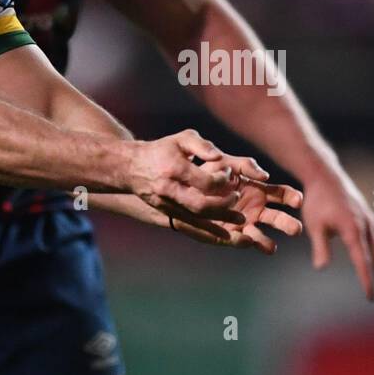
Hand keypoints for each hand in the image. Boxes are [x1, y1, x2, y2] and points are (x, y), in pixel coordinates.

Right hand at [129, 129, 254, 223]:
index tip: (229, 174)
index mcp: (174, 169)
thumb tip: (219, 156)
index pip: (204, 181)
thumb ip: (202, 145)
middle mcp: (169, 190)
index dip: (222, 180)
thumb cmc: (162, 150)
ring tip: (241, 221)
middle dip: (223, 204)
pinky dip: (208, 232)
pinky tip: (225, 235)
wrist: (132, 168)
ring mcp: (167, 205)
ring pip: (196, 219)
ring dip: (220, 222)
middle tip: (236, 197)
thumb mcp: (181, 139)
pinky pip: (190, 226)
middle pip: (200, 205)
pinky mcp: (167, 213)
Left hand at [171, 169, 304, 252]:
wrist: (182, 187)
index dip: (290, 197)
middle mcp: (254, 209)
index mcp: (258, 190)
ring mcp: (242, 224)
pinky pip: (238, 241)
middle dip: (287, 224)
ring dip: (267, 242)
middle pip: (276, 218)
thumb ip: (246, 164)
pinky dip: (243, 243)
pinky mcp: (227, 234)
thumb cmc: (207, 171)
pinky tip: (248, 242)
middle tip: (296, 229)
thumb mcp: (225, 162)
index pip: (281, 194)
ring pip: (259, 235)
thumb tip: (266, 176)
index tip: (298, 200)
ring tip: (272, 248)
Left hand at [302, 167, 373, 301]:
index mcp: (353, 229)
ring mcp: (371, 220)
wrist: (326, 176)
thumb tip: (321, 267)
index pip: (363, 260)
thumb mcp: (314, 224)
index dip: (368, 280)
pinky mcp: (371, 216)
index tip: (372, 297)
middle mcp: (367, 225)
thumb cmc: (317, 201)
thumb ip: (320, 246)